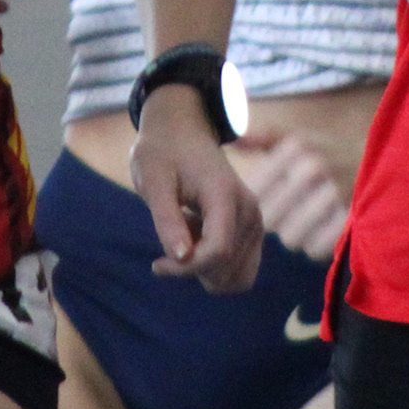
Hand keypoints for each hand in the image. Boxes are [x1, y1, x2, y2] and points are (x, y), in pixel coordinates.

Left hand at [131, 88, 264, 292]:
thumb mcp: (153, 181)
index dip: (185, 269)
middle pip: (227, 269)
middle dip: (193, 270)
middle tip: (171, 240)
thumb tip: (181, 258)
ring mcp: (255, 221)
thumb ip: (167, 219)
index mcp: (226, 195)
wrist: (182, 130)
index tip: (156, 264)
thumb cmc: (162, 152)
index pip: (218, 251)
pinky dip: (216, 268)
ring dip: (205, 270)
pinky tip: (198, 238)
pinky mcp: (252, 229)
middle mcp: (250, 210)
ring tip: (188, 234)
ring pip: (237, 277)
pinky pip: (240, 271)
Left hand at [232, 129, 352, 262]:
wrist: (387, 161)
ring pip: (290, 237)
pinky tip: (323, 230)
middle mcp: (314, 168)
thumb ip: (263, 138)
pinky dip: (316, 244)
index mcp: (297, 147)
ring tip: (306, 222)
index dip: (258, 202)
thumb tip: (231, 141)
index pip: (255, 191)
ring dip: (296, 234)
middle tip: (289, 214)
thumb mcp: (299, 138)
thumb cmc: (330, 153)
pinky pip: (314, 249)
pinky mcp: (352, 219)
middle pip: (269, 218)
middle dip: (276, 220)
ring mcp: (336, 194)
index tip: (270, 201)